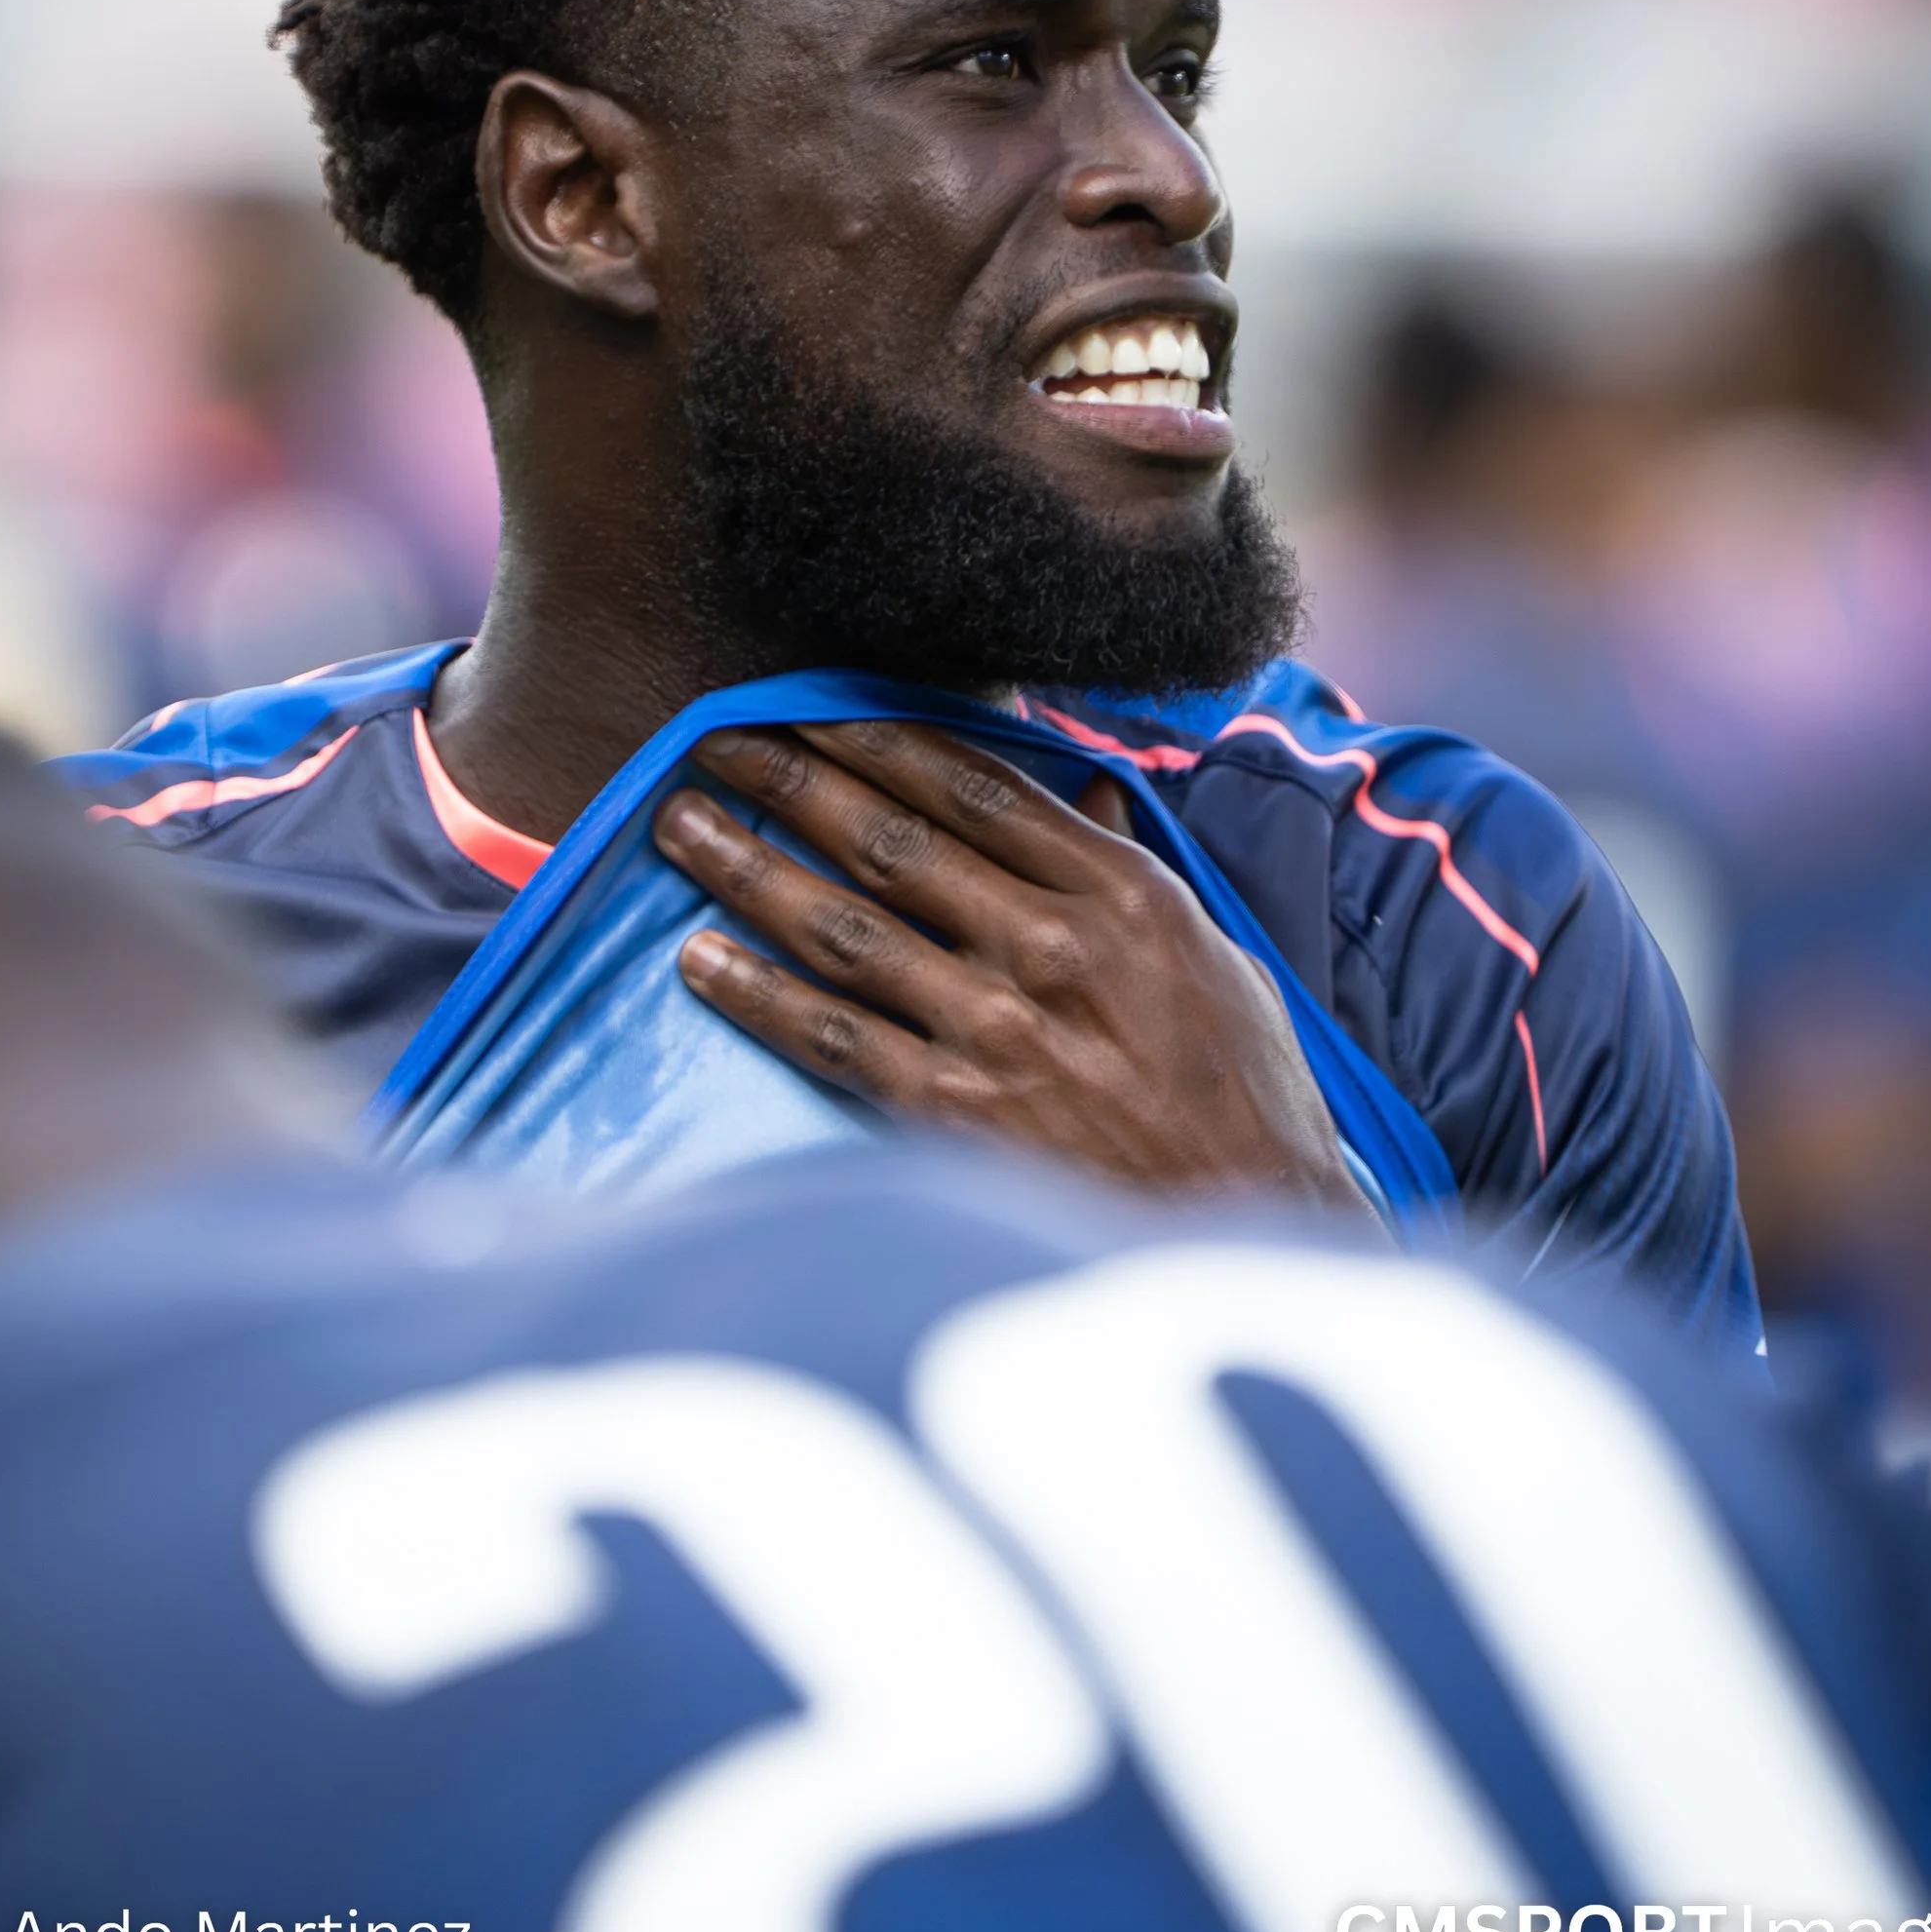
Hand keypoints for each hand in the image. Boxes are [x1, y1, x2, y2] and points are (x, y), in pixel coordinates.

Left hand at [650, 720, 1381, 1217]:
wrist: (1252, 1224)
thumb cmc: (1243, 1093)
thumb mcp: (1213, 955)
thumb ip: (1131, 867)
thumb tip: (1081, 790)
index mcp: (1118, 892)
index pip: (971, 786)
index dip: (874, 738)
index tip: (806, 706)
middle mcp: (1049, 946)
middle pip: (890, 840)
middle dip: (790, 781)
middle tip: (713, 741)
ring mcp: (997, 1031)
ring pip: (843, 926)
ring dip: (749, 869)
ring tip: (678, 826)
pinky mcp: (956, 1114)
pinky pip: (833, 1039)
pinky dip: (758, 995)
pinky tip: (698, 960)